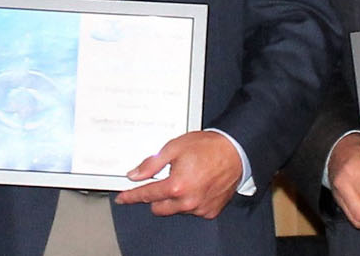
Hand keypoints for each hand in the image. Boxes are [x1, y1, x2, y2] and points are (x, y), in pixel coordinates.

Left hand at [117, 130, 243, 217]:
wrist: (235, 152)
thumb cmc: (208, 147)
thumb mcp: (174, 148)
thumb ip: (151, 163)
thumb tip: (135, 174)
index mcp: (177, 186)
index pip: (146, 195)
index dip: (132, 196)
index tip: (123, 198)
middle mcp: (188, 201)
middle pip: (158, 208)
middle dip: (156, 197)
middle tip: (163, 180)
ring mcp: (200, 208)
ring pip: (175, 210)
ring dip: (174, 199)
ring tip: (186, 178)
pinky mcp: (210, 211)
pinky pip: (192, 210)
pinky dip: (190, 201)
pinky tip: (196, 186)